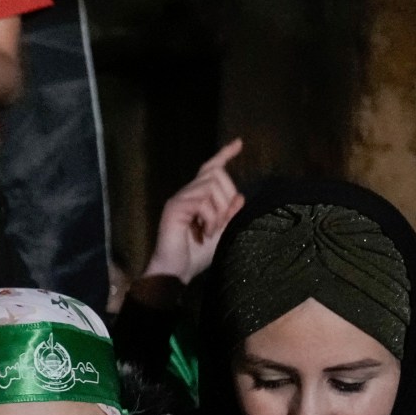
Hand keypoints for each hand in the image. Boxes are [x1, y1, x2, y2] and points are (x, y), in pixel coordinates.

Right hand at [142, 139, 245, 282]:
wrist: (177, 271)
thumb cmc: (196, 254)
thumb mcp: (221, 232)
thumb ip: (230, 214)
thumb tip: (240, 196)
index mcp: (198, 197)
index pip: (212, 168)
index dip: (225, 154)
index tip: (239, 143)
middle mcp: (187, 193)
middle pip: (216, 173)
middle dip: (227, 196)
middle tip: (221, 223)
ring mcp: (180, 198)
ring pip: (211, 185)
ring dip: (219, 210)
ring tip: (211, 230)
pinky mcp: (174, 206)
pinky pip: (202, 200)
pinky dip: (210, 217)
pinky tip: (205, 232)